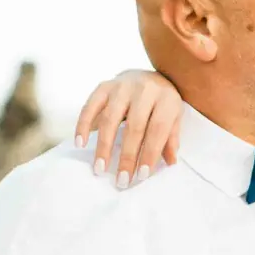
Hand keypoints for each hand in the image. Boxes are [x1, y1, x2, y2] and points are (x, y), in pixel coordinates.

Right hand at [74, 69, 183, 185]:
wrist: (148, 75)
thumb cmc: (161, 102)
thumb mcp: (173, 117)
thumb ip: (171, 139)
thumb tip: (170, 162)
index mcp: (166, 98)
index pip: (158, 129)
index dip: (150, 153)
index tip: (141, 175)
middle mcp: (144, 89)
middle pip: (134, 127)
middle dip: (127, 156)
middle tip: (122, 179)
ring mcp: (122, 86)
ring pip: (110, 118)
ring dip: (104, 146)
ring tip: (100, 168)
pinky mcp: (104, 86)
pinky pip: (90, 106)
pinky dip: (83, 125)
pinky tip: (81, 143)